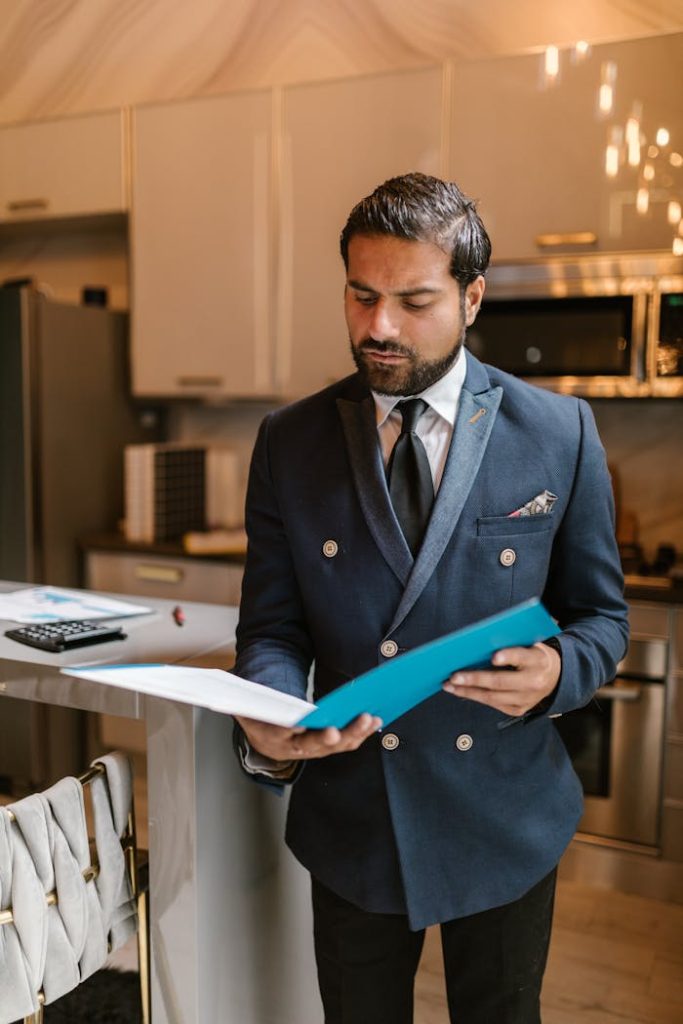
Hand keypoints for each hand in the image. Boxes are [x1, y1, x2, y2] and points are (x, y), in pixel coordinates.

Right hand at [235, 712, 382, 761]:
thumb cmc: (259, 717)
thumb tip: (246, 693)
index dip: (288, 732)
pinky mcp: (328, 748)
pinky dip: (361, 734)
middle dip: (327, 738)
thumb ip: (252, 702)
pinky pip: (346, 744)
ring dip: (353, 734)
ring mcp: (313, 751)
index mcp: (271, 738)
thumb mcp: (247, 709)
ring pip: (335, 746)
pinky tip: (375, 721)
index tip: (297, 725)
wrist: (265, 739)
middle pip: (313, 745)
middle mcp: (293, 749)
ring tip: (369, 719)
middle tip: (336, 731)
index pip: (278, 736)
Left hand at [442, 642, 560, 716]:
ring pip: (492, 697)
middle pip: (501, 682)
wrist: (555, 677)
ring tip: (450, 685)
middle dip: (475, 679)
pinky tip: (460, 691)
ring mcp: (526, 699)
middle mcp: (533, 682)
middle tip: (455, 676)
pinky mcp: (518, 710)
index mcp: (538, 660)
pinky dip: (474, 697)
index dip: (508, 656)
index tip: (494, 657)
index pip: (522, 657)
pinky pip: (492, 704)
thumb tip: (479, 644)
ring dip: (467, 691)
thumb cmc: (534, 656)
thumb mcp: (530, 644)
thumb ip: (511, 644)